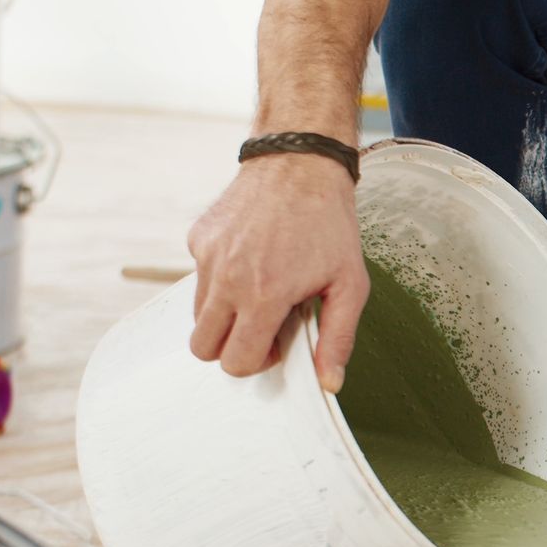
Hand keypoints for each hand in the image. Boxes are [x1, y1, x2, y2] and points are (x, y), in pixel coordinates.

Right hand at [187, 154, 368, 391]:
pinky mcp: (197, 238)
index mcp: (263, 296)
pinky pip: (199, 278)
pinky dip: (220, 281)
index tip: (278, 343)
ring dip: (225, 316)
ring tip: (262, 290)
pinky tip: (252, 259)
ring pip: (198, 316)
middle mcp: (226, 279)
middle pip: (203, 348)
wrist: (300, 163)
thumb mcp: (349, 285)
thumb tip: (329, 383)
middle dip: (231, 348)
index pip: (235, 361)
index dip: (257, 361)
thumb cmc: (330, 225)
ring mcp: (206, 257)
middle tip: (264, 326)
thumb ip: (338, 339)